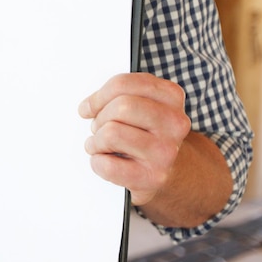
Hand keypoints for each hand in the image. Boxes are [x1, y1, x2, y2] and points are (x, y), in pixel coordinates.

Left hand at [78, 73, 190, 206]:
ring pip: (111, 134)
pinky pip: (108, 165)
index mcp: (171, 97)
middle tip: (99, 128)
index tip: (89, 107)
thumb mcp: (141, 104)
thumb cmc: (147, 134)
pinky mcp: (153, 177)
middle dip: (100, 118)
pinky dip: (97, 163)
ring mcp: (165, 151)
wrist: (169, 169)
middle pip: (120, 107)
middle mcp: (174, 123)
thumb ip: (117, 96)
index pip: (123, 84)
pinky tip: (105, 160)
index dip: (99, 96)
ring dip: (96, 141)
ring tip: (101, 145)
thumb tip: (87, 107)